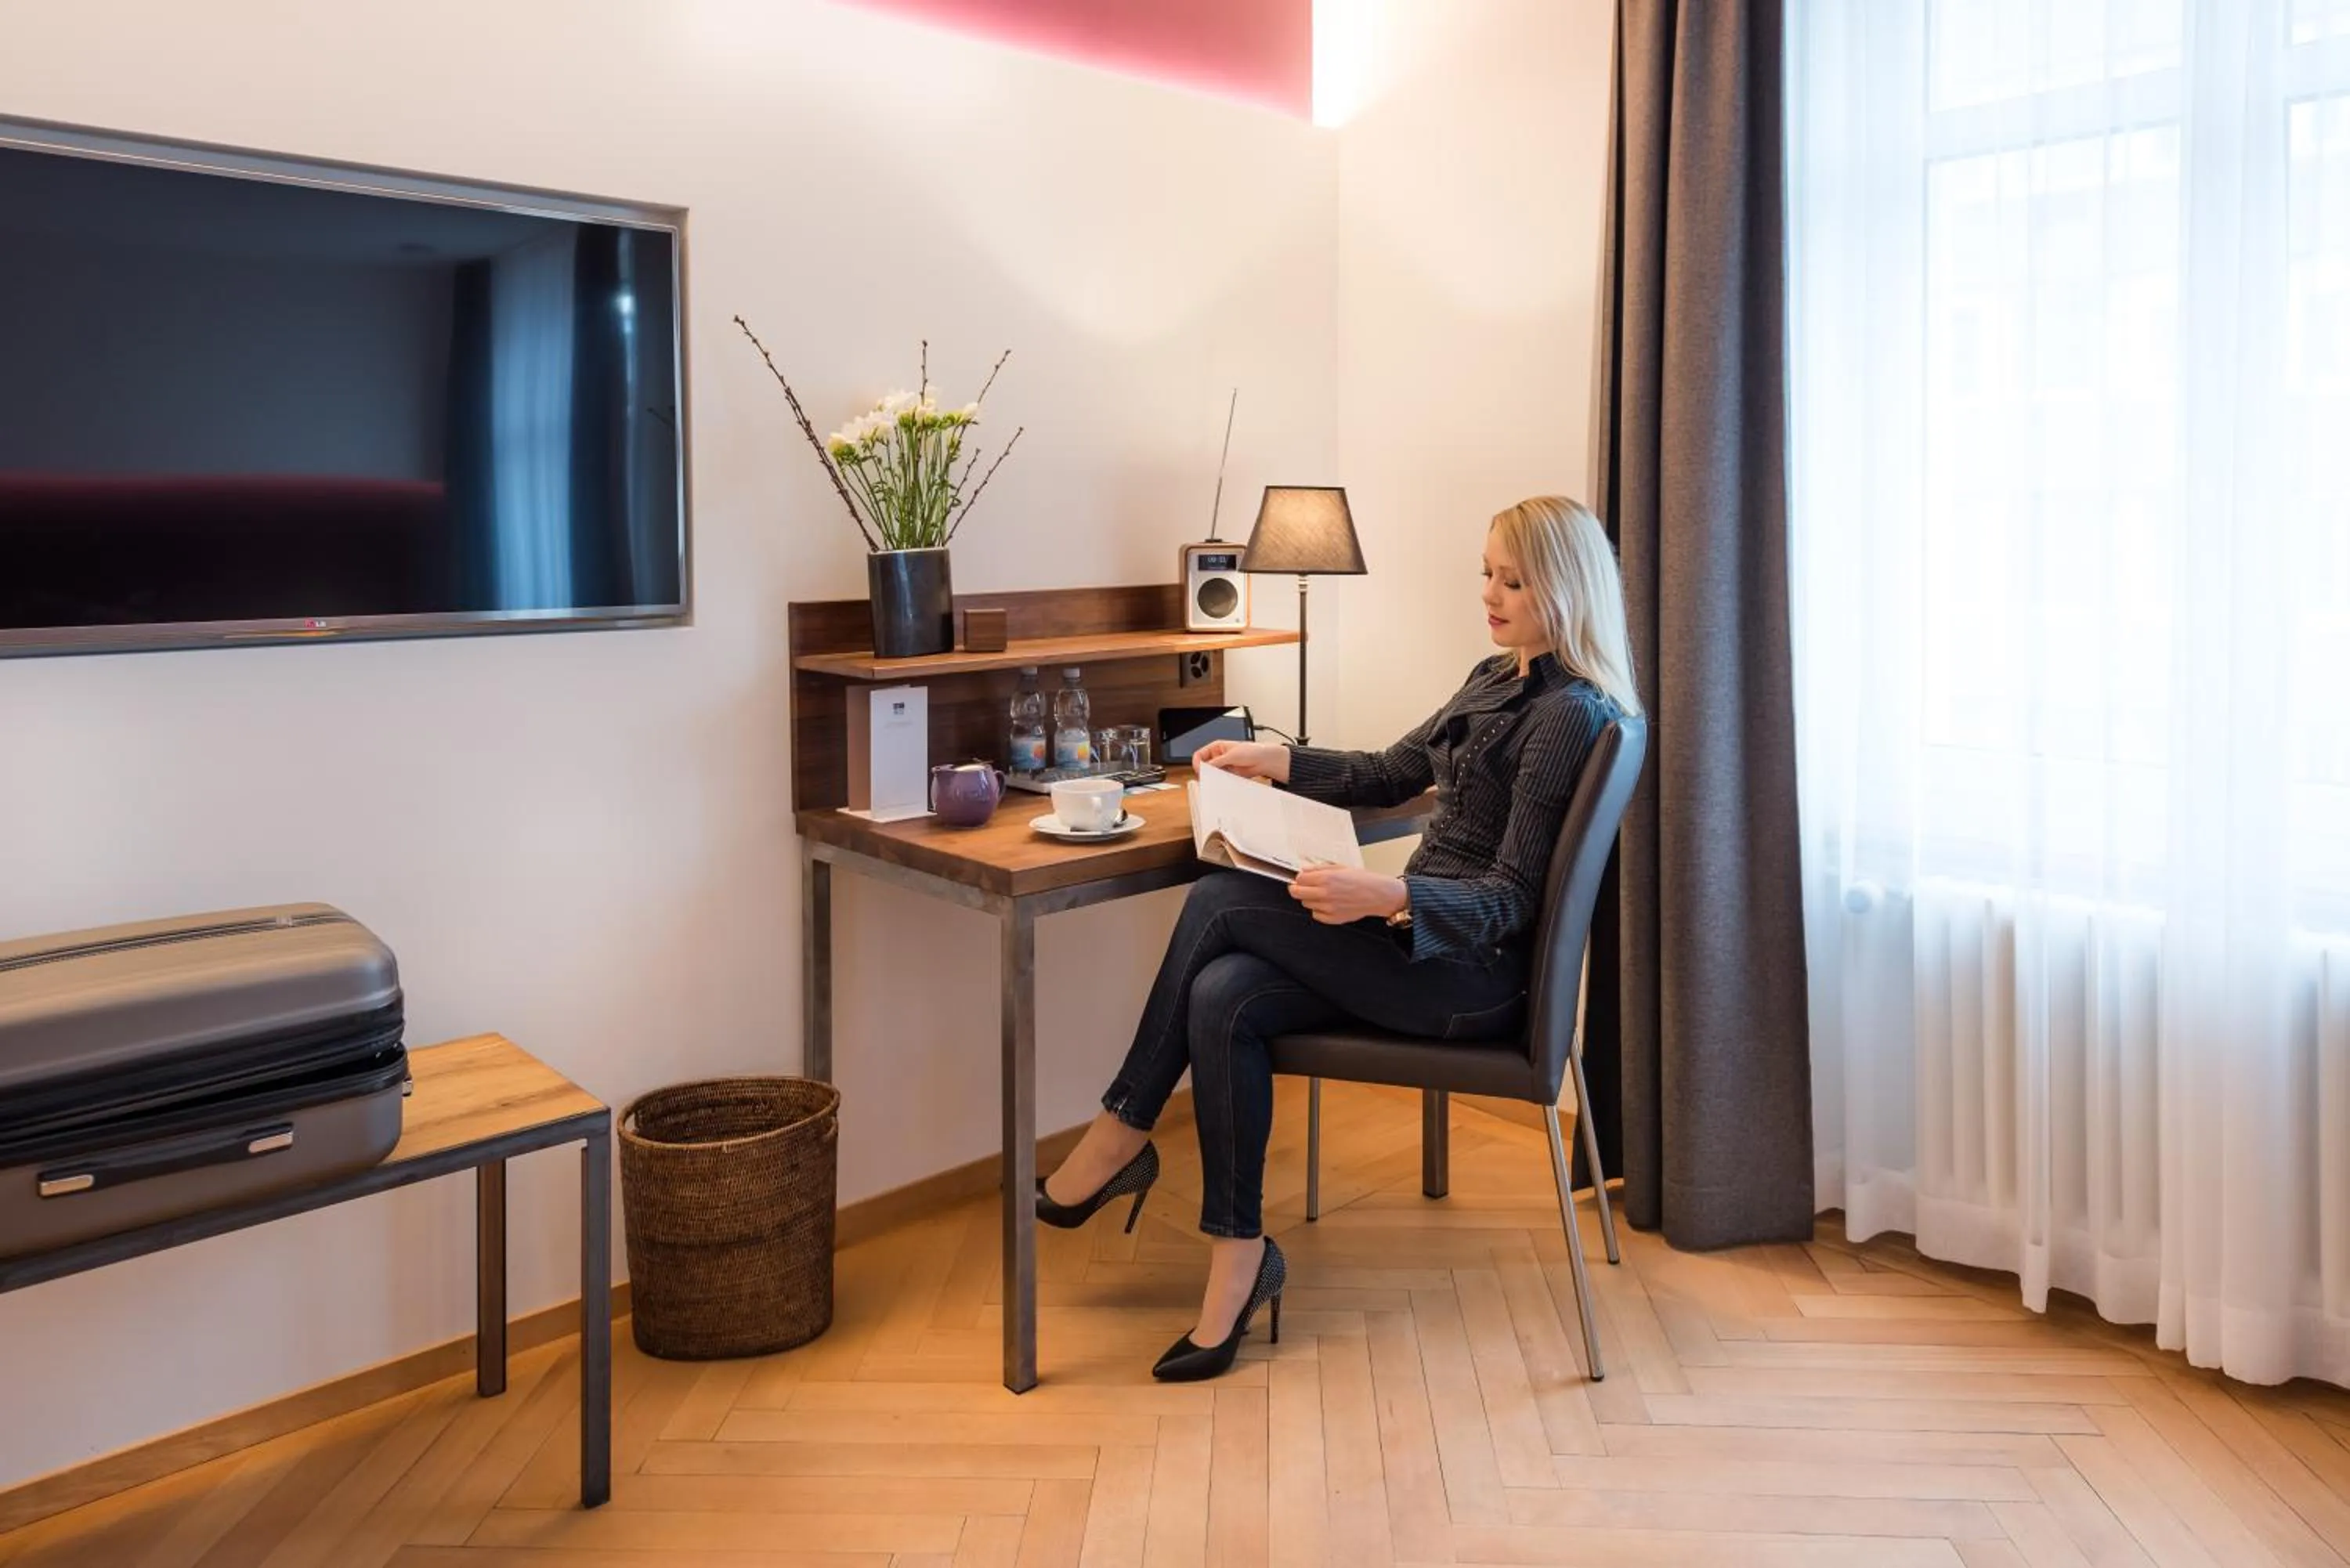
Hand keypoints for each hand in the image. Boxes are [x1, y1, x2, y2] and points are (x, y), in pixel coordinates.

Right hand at [1192, 739, 1289, 783]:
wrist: (1264, 760)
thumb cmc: (1252, 751)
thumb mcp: (1232, 755)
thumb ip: (1217, 761)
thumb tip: (1205, 766)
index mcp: (1217, 747)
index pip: (1200, 754)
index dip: (1198, 762)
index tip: (1200, 769)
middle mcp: (1219, 756)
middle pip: (1205, 765)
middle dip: (1205, 771)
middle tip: (1206, 777)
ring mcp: (1224, 766)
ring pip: (1212, 773)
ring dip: (1213, 776)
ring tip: (1217, 779)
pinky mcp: (1229, 774)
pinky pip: (1220, 779)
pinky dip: (1220, 781)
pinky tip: (1223, 781)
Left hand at [1289, 867, 1406, 924]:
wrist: (1378, 894)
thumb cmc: (1363, 880)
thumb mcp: (1340, 867)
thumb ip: (1319, 869)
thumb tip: (1304, 870)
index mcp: (1326, 878)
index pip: (1299, 879)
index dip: (1299, 877)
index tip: (1302, 878)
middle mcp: (1325, 893)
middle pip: (1296, 893)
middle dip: (1297, 888)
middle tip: (1302, 887)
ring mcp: (1328, 907)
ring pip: (1306, 904)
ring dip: (1310, 899)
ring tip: (1323, 894)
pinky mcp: (1332, 918)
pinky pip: (1316, 915)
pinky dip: (1319, 909)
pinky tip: (1328, 903)